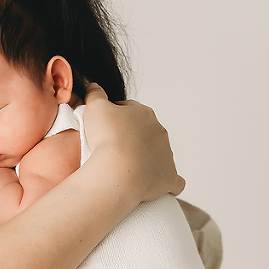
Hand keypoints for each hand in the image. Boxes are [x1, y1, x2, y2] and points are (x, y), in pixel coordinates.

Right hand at [82, 83, 184, 200]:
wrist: (118, 171)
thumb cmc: (106, 138)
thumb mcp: (94, 107)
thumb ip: (95, 94)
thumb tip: (95, 86)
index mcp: (145, 114)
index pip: (129, 109)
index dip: (114, 116)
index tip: (103, 127)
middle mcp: (160, 133)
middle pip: (145, 131)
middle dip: (132, 137)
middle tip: (112, 146)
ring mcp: (166, 156)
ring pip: (159, 153)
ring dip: (146, 157)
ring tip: (126, 166)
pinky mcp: (168, 178)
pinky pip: (174, 180)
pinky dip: (166, 181)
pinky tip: (158, 183)